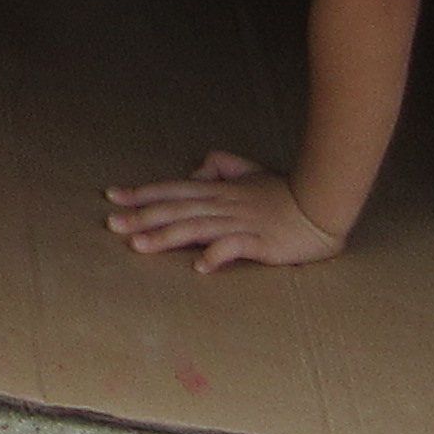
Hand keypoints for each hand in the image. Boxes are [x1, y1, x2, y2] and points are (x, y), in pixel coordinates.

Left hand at [105, 149, 347, 272]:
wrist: (321, 203)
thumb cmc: (285, 191)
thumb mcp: (250, 171)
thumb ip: (223, 165)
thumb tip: (197, 169)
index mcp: (219, 190)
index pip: (173, 189)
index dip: (142, 193)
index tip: (113, 197)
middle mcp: (223, 204)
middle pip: (175, 208)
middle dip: (141, 217)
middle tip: (111, 224)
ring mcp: (241, 222)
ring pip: (196, 227)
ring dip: (166, 236)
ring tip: (138, 246)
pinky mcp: (261, 241)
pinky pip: (235, 247)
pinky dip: (217, 255)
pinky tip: (200, 268)